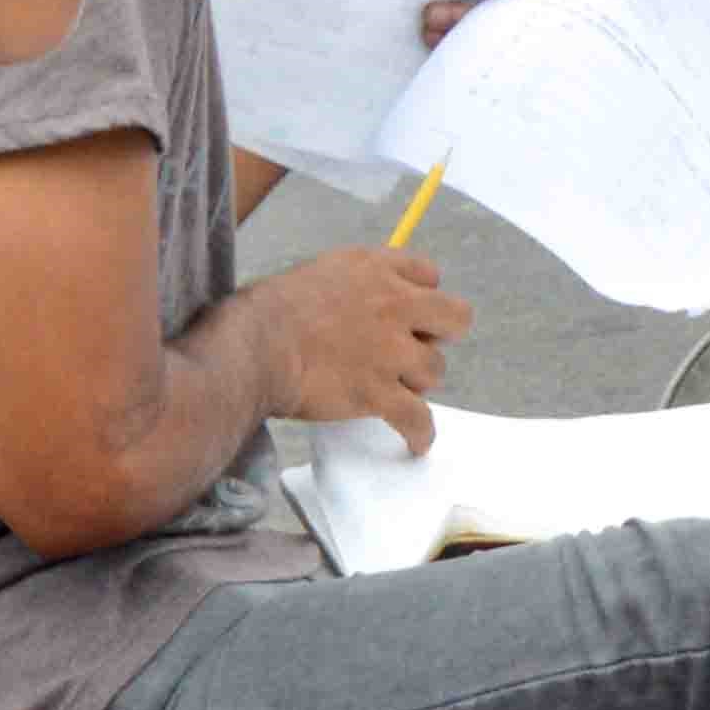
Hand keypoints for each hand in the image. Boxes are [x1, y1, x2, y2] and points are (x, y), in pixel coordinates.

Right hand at [253, 244, 469, 443]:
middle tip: (415, 348)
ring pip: (435, 370)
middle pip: (455, 318)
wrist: (255, 347)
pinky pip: (418, 418)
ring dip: (418, 381)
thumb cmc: (269, 311)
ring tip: (394, 388)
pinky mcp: (380, 392)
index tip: (411, 312)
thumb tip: (362, 304)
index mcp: (375, 269)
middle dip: (440, 334)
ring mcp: (390, 350)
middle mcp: (393, 305)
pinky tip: (417, 441)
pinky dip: (420, 432)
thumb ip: (353, 284)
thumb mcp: (317, 273)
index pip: (428, 272)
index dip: (421, 295)